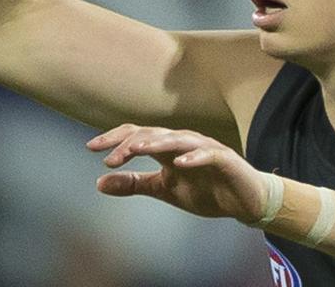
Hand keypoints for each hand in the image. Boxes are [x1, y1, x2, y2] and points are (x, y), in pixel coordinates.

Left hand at [87, 124, 267, 222]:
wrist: (244, 201)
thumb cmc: (205, 190)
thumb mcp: (164, 189)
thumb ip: (135, 183)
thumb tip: (99, 183)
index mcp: (167, 148)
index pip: (137, 135)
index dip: (114, 139)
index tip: (90, 148)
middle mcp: (183, 142)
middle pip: (153, 133)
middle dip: (130, 143)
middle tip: (109, 158)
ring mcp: (205, 148)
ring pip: (178, 139)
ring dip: (158, 142)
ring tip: (138, 149)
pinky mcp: (225, 159)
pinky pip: (209, 154)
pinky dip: (194, 156)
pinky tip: (180, 162)